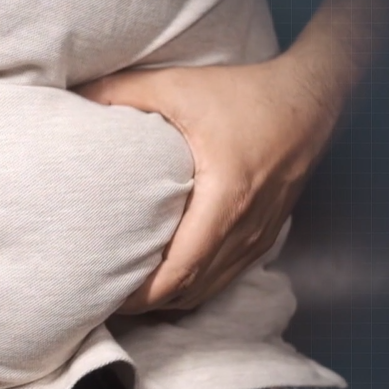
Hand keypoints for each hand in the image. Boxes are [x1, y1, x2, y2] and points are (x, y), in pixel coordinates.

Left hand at [75, 56, 341, 312]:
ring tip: (132, 294)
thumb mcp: (177, 86)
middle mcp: (247, 225)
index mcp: (225, 197)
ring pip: (211, 288)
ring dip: (172, 298)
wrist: (313, 98)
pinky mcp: (266, 234)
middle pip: (193, 289)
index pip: (182, 269)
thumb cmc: (246, 93)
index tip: (110, 297)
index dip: (145, 294)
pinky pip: (226, 275)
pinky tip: (168, 280)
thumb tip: (76, 98)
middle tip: (109, 299)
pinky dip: (196, 285)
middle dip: (150, 302)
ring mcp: (261, 234)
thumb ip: (121, 92)